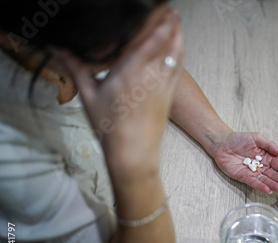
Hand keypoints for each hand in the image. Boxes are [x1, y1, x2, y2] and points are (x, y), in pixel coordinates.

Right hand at [56, 4, 182, 179]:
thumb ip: (76, 68)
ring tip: (177, 20)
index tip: (158, 8)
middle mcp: (150, 75)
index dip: (156, 21)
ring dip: (178, 34)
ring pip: (175, 53)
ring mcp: (163, 85)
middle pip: (164, 41)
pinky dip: (180, 53)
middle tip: (168, 8)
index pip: (146, 38)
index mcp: (129, 71)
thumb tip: (59, 50)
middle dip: (168, 22)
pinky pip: (178, 68)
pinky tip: (179, 46)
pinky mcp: (170, 95)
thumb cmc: (111, 128)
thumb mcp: (88, 96)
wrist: (134, 154)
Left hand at [213, 132, 277, 193]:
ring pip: (265, 180)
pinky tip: (268, 189)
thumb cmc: (239, 139)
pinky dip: (260, 186)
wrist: (222, 143)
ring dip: (273, 185)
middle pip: (273, 174)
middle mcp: (261, 166)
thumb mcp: (257, 138)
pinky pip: (253, 182)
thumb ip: (270, 146)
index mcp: (266, 156)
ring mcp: (252, 172)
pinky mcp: (243, 177)